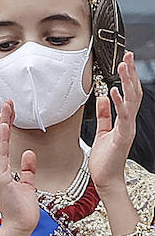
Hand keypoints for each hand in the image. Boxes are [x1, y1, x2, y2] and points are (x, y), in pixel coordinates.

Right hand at [0, 100, 38, 235]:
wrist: (19, 226)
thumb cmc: (22, 210)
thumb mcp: (28, 185)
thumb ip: (27, 169)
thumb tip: (29, 154)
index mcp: (3, 170)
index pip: (5, 144)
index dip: (7, 127)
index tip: (10, 112)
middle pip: (0, 139)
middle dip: (4, 120)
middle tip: (7, 103)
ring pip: (0, 143)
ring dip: (3, 125)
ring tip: (6, 109)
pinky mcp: (1, 177)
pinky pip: (2, 155)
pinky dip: (3, 140)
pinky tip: (5, 129)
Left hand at [91, 53, 141, 194]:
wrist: (105, 179)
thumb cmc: (104, 159)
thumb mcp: (102, 131)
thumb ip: (104, 115)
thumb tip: (103, 98)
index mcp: (124, 121)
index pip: (129, 94)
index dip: (128, 78)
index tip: (125, 61)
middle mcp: (128, 123)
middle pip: (133, 93)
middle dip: (130, 74)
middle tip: (128, 56)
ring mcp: (127, 129)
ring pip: (131, 101)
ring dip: (127, 82)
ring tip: (123, 66)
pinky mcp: (121, 137)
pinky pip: (122, 117)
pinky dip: (118, 103)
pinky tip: (113, 91)